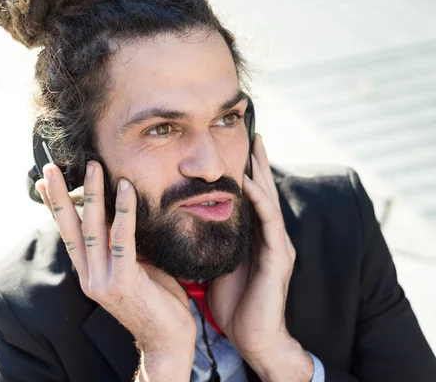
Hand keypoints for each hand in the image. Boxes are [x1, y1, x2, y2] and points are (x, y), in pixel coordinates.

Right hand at [35, 161, 194, 378]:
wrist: (168, 342)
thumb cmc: (156, 301)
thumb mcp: (135, 268)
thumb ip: (124, 246)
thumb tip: (124, 214)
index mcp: (90, 272)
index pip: (68, 234)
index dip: (56, 207)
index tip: (45, 182)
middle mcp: (90, 276)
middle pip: (70, 228)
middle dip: (61, 195)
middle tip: (52, 166)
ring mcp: (103, 281)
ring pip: (93, 229)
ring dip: (92, 195)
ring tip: (93, 167)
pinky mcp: (123, 283)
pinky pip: (122, 240)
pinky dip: (124, 212)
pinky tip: (125, 189)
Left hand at [207, 134, 312, 380]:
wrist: (252, 337)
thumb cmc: (234, 303)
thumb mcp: (220, 263)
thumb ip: (216, 241)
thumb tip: (192, 221)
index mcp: (256, 238)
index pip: (251, 198)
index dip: (246, 172)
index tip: (236, 147)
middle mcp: (271, 238)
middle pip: (264, 192)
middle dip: (259, 163)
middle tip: (254, 132)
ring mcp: (278, 247)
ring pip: (270, 201)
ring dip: (262, 173)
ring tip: (256, 146)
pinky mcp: (278, 260)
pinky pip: (269, 225)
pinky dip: (260, 201)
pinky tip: (250, 183)